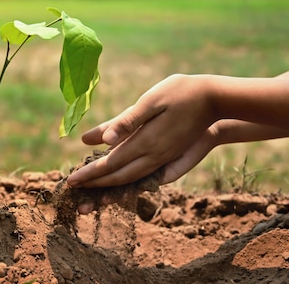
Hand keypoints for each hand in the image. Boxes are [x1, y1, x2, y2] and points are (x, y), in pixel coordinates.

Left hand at [67, 74, 218, 191]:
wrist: (218, 100)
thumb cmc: (181, 93)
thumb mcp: (150, 102)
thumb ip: (125, 122)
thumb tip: (99, 141)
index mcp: (145, 143)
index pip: (109, 164)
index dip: (88, 174)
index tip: (70, 181)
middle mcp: (155, 157)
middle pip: (119, 177)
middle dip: (95, 185)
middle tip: (74, 189)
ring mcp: (165, 159)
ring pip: (133, 180)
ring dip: (111, 188)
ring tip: (93, 195)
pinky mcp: (172, 157)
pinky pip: (147, 176)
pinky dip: (131, 183)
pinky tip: (123, 184)